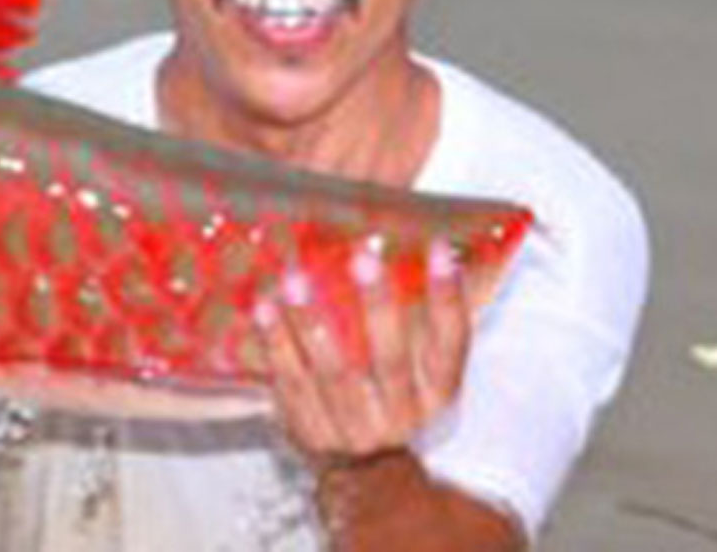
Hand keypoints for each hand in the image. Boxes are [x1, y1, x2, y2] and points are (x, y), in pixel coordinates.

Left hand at [255, 238, 469, 461]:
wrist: (365, 473)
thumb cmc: (391, 396)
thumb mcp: (418, 369)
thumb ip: (418, 319)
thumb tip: (412, 243)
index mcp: (437, 393)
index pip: (452, 343)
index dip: (448, 296)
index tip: (440, 247)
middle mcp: (402, 415)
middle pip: (392, 359)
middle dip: (379, 306)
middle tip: (363, 256)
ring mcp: (355, 428)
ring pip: (333, 373)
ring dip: (312, 322)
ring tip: (295, 279)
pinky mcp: (312, 432)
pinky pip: (291, 384)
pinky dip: (277, 344)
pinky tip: (264, 309)